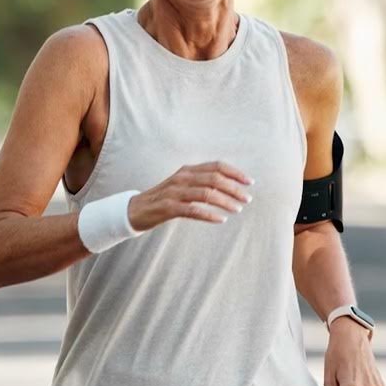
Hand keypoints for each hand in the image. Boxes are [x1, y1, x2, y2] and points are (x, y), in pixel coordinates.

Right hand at [127, 161, 252, 231]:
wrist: (135, 209)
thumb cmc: (163, 199)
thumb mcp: (182, 185)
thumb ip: (201, 182)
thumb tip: (228, 185)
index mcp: (187, 170)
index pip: (216, 166)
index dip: (235, 173)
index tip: (250, 182)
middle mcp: (182, 178)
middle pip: (214, 179)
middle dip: (234, 188)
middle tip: (247, 199)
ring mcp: (175, 192)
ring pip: (206, 194)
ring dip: (225, 202)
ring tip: (237, 209)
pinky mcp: (169, 207)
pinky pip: (193, 210)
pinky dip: (209, 215)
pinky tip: (221, 219)